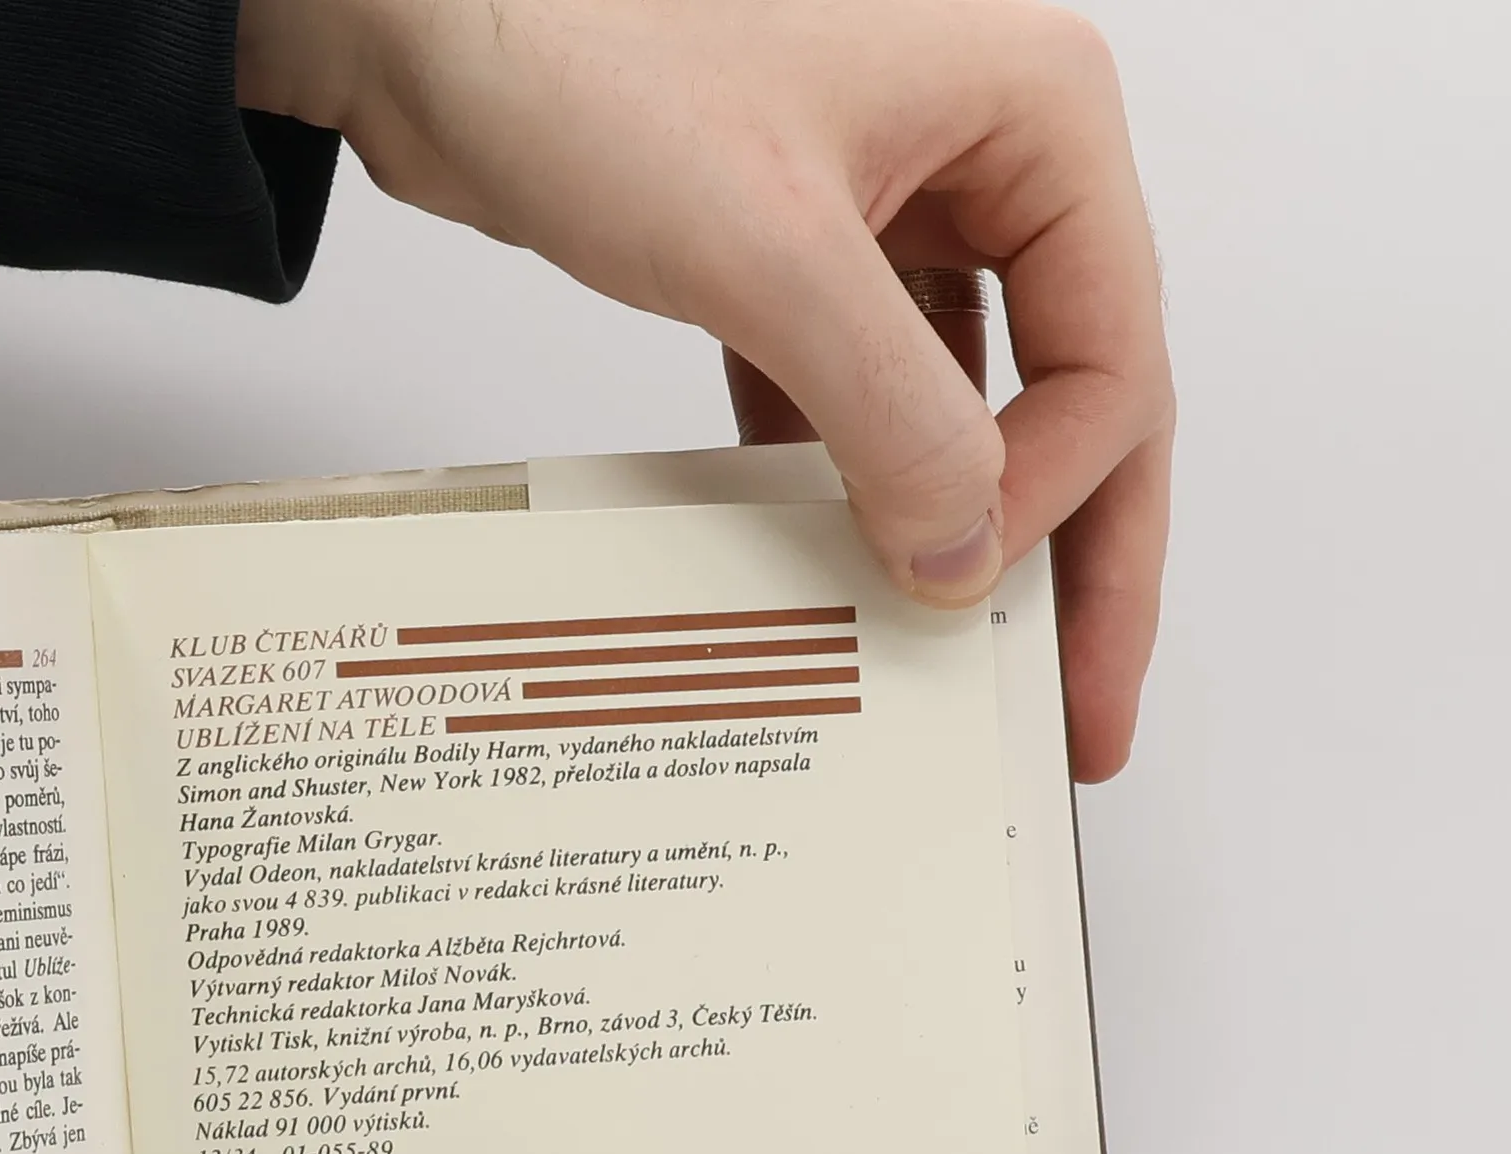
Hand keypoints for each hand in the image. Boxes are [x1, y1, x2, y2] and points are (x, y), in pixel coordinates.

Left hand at [237, 0, 1172, 779]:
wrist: (429, 26)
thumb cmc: (586, 49)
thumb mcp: (771, 252)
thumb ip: (893, 415)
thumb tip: (967, 555)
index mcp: (1032, 119)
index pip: (1112, 354)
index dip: (1063, 495)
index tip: (974, 583)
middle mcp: (981, 160)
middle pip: (1075, 395)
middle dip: (1074, 551)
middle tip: (1078, 698)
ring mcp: (892, 213)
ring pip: (966, 408)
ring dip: (956, 526)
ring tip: (957, 649)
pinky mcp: (802, 263)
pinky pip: (861, 399)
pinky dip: (849, 482)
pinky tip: (835, 560)